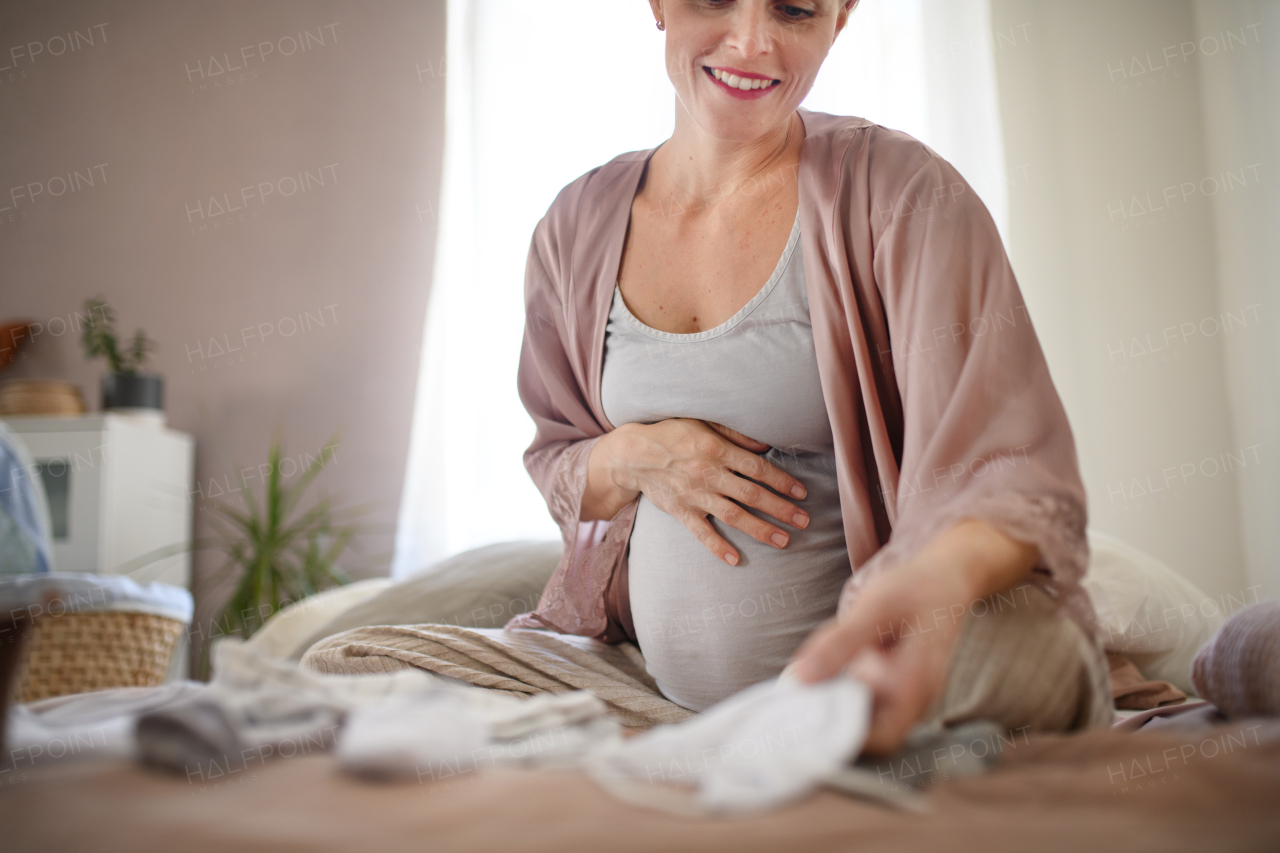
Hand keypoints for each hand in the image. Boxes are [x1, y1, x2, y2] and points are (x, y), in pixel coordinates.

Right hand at [583, 419, 808, 564]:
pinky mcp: (681, 512)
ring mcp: (695, 495)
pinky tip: (735, 559)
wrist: (634, 454)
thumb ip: (736, 434)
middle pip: (751, 495)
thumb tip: (766, 446)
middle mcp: (708, 474)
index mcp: (716, 449)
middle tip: (804, 520)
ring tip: (784, 541)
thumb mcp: (704, 423)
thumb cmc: (673, 434)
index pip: (757, 468)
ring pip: (733, 516)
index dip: (782, 481)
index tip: (801, 493)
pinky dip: (717, 547)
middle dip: (780, 509)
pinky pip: (702, 533)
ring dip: (761, 530)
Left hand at [788, 519, 1038, 754]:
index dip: (843, 741)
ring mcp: (903, 696)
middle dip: (827, 727)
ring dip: (828, 709)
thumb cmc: (914, 590)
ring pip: (861, 718)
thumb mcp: (874, 607)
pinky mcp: (891, 686)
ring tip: (792, 694)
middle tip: (787, 711)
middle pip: (867, 735)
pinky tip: (811, 677)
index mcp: (914, 686)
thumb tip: (798, 678)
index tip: (802, 727)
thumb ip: (840, 643)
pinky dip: (835, 693)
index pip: (881, 739)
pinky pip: (861, 700)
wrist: (944, 580)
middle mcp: (912, 700)